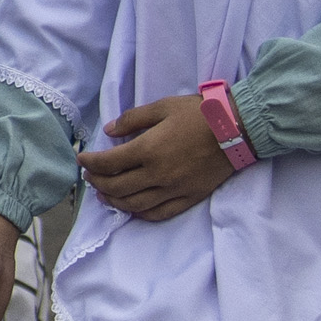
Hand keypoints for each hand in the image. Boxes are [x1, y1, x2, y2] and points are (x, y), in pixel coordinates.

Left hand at [82, 92, 234, 223]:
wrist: (239, 129)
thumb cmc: (200, 114)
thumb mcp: (162, 107)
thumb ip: (132, 119)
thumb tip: (110, 130)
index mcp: (148, 150)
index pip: (108, 163)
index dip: (90, 163)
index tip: (82, 159)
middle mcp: (158, 174)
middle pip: (117, 187)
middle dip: (98, 183)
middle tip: (90, 177)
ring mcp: (175, 189)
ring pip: (135, 204)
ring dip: (115, 201)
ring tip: (104, 195)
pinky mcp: (190, 197)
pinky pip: (160, 213)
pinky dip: (142, 214)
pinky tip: (133, 209)